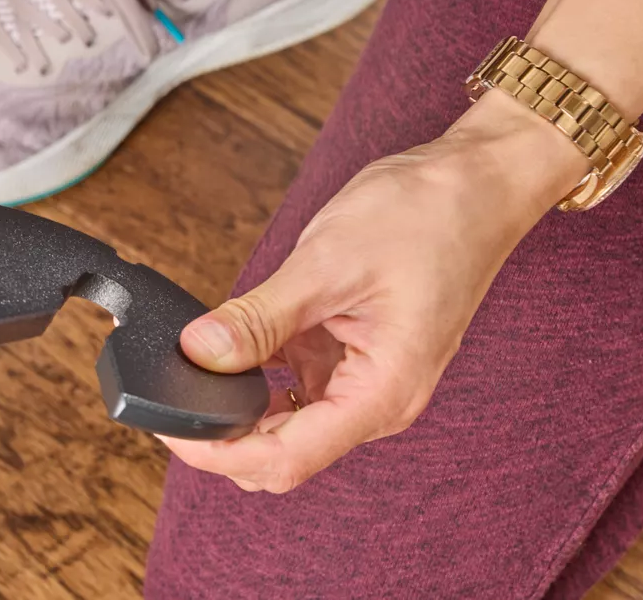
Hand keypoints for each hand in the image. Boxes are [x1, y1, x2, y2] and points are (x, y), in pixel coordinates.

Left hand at [161, 90, 587, 491]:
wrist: (475, 183)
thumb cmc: (425, 217)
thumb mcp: (327, 264)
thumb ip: (259, 318)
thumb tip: (200, 352)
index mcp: (381, 393)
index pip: (286, 459)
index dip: (219, 453)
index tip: (170, 427)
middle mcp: (377, 400)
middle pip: (282, 452)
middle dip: (222, 434)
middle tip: (167, 393)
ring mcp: (366, 380)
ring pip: (285, 423)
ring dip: (238, 405)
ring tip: (192, 366)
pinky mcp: (354, 355)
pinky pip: (297, 385)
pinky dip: (258, 374)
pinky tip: (230, 345)